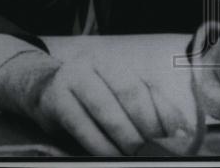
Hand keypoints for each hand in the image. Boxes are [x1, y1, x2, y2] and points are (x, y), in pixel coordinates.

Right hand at [0, 48, 190, 155]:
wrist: (41, 91)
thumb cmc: (86, 101)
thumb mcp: (113, 97)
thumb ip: (143, 109)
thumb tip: (178, 133)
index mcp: (111, 63)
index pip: (143, 87)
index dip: (162, 114)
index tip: (174, 139)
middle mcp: (91, 64)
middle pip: (129, 94)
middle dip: (146, 129)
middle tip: (153, 151)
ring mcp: (70, 78)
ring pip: (106, 110)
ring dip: (124, 140)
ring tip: (134, 155)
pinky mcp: (54, 99)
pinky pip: (82, 126)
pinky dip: (99, 145)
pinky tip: (109, 156)